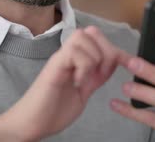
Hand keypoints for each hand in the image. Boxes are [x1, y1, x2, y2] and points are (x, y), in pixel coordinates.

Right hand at [0, 26, 129, 141]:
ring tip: (87, 78)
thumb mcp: (84, 90)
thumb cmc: (54, 110)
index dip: (114, 50)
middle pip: (91, 31)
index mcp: (77, 60)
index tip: (122, 67)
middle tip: (101, 73)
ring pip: (82, 36)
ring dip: (93, 58)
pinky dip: (83, 67)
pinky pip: (73, 52)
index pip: (98, 38)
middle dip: (105, 50)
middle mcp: (68, 55)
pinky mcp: (54, 66)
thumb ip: (95, 76)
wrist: (33, 123)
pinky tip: (77, 83)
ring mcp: (60, 58)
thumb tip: (113, 62)